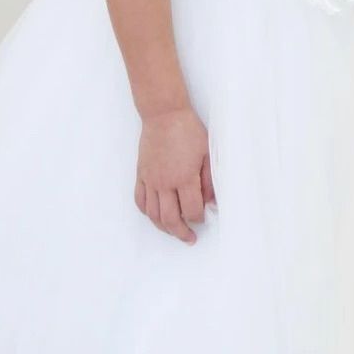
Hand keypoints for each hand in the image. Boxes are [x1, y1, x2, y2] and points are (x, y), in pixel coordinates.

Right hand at [135, 107, 215, 243]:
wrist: (163, 115)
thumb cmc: (188, 131)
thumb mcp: (207, 153)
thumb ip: (210, 180)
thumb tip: (212, 201)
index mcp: (184, 178)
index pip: (192, 210)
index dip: (198, 218)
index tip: (203, 218)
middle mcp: (165, 183)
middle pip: (170, 219)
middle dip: (181, 232)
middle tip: (189, 238)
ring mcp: (150, 180)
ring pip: (153, 215)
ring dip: (163, 227)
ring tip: (173, 231)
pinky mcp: (141, 175)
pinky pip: (140, 201)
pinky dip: (147, 213)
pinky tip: (155, 216)